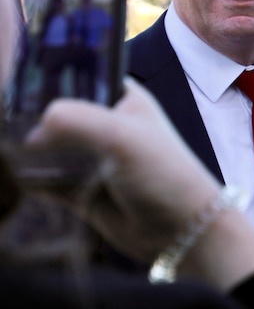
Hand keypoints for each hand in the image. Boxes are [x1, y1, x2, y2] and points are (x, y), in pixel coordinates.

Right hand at [24, 78, 222, 261]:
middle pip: (58, 115)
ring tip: (15, 155)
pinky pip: (46, 180)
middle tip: (15, 129)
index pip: (80, 80)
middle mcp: (106, 124)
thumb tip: (33, 131)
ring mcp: (92, 158)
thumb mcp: (123, 135)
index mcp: (123, 99)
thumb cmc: (164, 173)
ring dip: (31, 153)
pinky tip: (21, 178)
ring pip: (48, 148)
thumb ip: (76, 121)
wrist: (180, 229)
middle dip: (36, 123)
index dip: (52, 84)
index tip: (25, 92)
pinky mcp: (80, 189)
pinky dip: (32, 180)